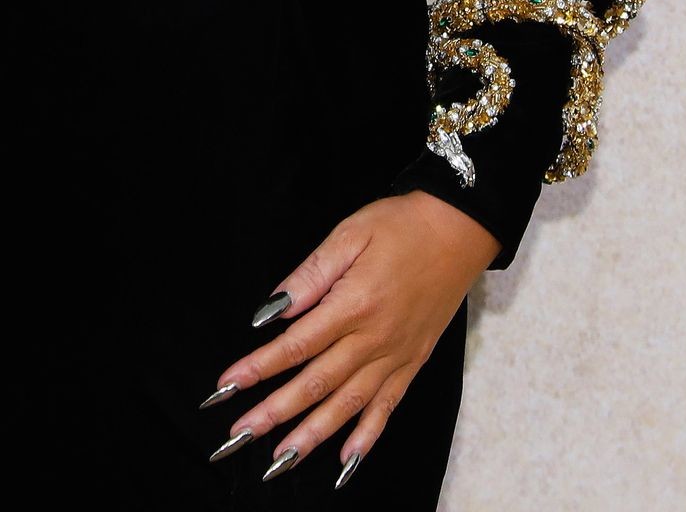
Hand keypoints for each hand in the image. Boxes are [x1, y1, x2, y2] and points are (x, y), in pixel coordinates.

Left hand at [200, 191, 499, 485]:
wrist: (458, 231)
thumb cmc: (401, 226)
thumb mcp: (350, 233)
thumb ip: (311, 273)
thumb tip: (274, 309)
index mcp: (353, 304)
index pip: (296, 345)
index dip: (259, 367)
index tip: (227, 384)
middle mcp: (373, 339)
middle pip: (316, 383)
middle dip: (275, 411)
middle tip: (239, 434)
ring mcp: (395, 356)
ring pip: (348, 405)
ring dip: (312, 434)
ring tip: (281, 459)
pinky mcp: (412, 363)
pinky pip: (387, 408)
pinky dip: (367, 437)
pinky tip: (346, 459)